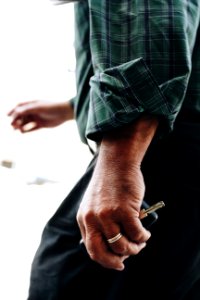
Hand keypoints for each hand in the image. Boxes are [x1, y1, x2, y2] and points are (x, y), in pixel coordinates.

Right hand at [7, 100, 73, 131]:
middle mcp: (34, 111)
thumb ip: (27, 109)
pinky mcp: (41, 125)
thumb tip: (16, 111)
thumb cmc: (51, 107)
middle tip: (12, 125)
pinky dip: (27, 130)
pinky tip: (22, 132)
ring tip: (16, 129)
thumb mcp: (38, 107)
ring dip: (20, 125)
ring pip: (26, 122)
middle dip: (16, 119)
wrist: (64, 113)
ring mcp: (37, 118)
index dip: (13, 111)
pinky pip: (32, 128)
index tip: (7, 115)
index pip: (20, 107)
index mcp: (32, 104)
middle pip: (21, 115)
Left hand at [77, 116, 157, 270]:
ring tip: (140, 242)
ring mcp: (108, 215)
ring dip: (134, 248)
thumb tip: (114, 246)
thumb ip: (98, 222)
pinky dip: (143, 237)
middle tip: (127, 259)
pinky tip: (146, 234)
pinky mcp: (124, 210)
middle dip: (116, 261)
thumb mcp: (95, 203)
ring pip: (122, 245)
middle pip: (102, 252)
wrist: (117, 162)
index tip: (116, 262)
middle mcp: (93, 219)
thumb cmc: (109, 183)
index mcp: (84, 218)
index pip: (91, 248)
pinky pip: (136, 233)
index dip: (105, 259)